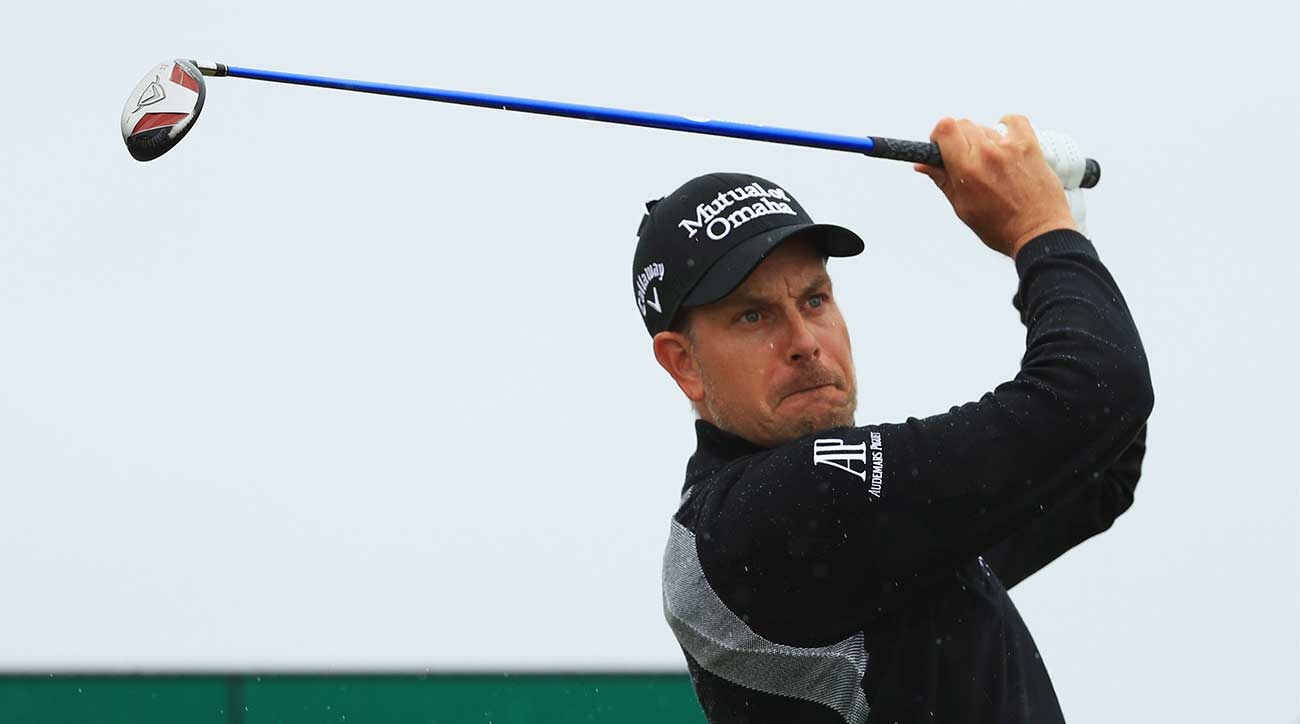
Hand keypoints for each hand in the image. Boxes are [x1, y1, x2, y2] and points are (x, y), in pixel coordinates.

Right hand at [914, 115, 1076, 257]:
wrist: (1038, 232)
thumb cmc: (1001, 227)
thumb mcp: (963, 207)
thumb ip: (943, 180)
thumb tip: (922, 164)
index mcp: (967, 170)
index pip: (945, 129)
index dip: (939, 134)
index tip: (941, 145)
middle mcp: (987, 154)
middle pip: (963, 124)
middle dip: (958, 138)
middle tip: (965, 158)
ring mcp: (1010, 148)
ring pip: (985, 128)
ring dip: (982, 140)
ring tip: (991, 163)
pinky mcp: (1030, 146)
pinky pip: (1015, 121)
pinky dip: (1007, 126)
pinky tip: (1005, 140)